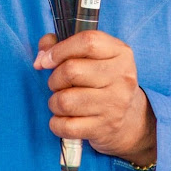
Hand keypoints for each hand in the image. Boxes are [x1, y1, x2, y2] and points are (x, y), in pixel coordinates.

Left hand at [33, 31, 156, 164]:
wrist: (129, 117)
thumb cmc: (101, 79)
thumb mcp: (90, 55)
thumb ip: (60, 45)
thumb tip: (40, 59)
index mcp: (120, 52)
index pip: (87, 42)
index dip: (60, 50)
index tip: (46, 60)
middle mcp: (122, 77)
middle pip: (72, 71)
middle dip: (54, 79)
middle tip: (58, 84)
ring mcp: (115, 104)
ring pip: (65, 101)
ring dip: (54, 102)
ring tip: (61, 101)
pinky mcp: (105, 128)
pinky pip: (67, 126)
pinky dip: (56, 123)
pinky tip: (63, 118)